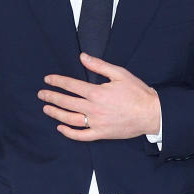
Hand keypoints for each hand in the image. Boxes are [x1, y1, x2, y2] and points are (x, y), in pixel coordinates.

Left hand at [38, 52, 161, 140]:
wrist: (151, 114)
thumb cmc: (137, 93)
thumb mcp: (120, 74)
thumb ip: (99, 66)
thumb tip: (83, 57)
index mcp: (97, 93)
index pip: (71, 85)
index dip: (57, 81)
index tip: (48, 80)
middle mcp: (93, 109)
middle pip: (66, 102)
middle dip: (51, 97)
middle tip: (41, 94)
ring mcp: (96, 123)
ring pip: (70, 119)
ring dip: (55, 114)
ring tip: (46, 109)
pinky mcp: (101, 134)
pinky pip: (81, 136)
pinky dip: (69, 133)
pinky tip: (61, 127)